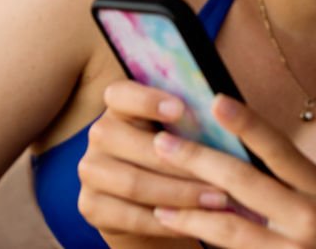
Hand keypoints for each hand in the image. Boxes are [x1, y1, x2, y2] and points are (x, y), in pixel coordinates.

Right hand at [77, 80, 221, 241]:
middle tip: (223, 173)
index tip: (181, 108)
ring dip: (181, 193)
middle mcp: (100, 134)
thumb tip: (225, 111)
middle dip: (183, 161)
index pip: (120, 94)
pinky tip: (194, 222)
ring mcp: (91, 171)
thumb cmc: (180, 156)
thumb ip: (192, 121)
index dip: (147, 100)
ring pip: (135, 183)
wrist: (155, 204)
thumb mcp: (183, 133)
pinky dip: (166, 221)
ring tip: (218, 198)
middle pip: (135, 144)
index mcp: (121, 106)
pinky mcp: (90, 206)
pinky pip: (130, 216)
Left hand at [150, 95, 315, 248]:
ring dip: (189, 212)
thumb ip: (290, 179)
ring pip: (230, 228)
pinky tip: (180, 230)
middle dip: (197, 160)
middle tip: (161, 142)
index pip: (279, 149)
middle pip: (244, 182)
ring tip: (158, 202)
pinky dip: (204, 240)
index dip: (247, 123)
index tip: (215, 100)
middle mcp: (310, 216)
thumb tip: (238, 145)